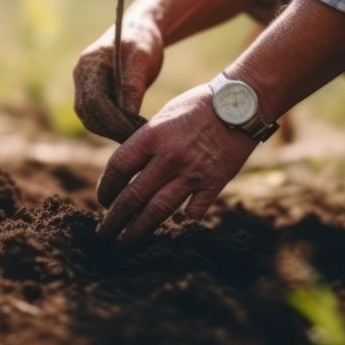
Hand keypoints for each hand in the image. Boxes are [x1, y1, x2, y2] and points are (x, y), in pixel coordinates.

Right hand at [72, 16, 163, 141]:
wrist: (139, 30)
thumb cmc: (142, 41)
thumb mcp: (141, 59)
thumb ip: (132, 85)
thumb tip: (128, 114)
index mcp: (89, 64)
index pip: (94, 100)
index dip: (112, 119)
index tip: (134, 130)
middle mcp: (81, 75)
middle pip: (87, 112)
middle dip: (110, 128)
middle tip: (135, 138)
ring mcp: (83, 83)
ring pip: (88, 117)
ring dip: (108, 130)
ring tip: (133, 136)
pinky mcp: (91, 91)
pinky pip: (94, 114)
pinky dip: (109, 125)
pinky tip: (128, 129)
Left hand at [96, 84, 257, 241]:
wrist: (241, 103)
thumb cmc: (199, 105)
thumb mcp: (165, 116)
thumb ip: (148, 142)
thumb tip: (128, 169)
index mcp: (152, 135)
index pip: (118, 168)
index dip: (106, 188)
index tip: (103, 199)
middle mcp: (169, 156)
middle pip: (133, 195)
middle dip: (115, 218)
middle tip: (104, 234)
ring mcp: (192, 172)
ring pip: (158, 210)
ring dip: (139, 229)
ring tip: (126, 241)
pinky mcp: (214, 182)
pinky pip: (193, 212)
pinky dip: (182, 222)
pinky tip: (173, 229)